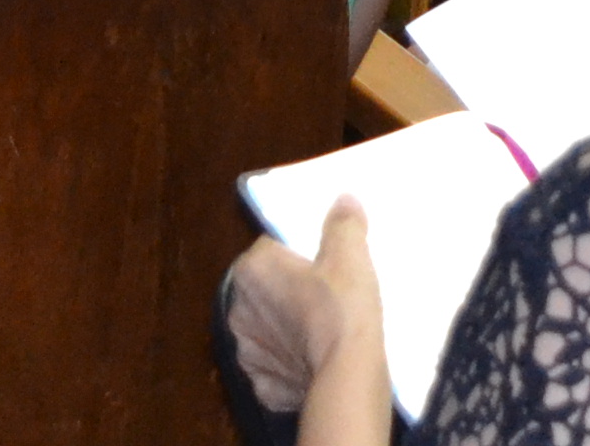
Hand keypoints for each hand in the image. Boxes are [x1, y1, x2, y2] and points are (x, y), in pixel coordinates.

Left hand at [221, 201, 382, 413]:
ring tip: (321, 332)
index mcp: (251, 270)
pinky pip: (276, 370)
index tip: (322, 263)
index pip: (269, 250)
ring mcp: (248, 354)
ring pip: (267, 333)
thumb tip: (343, 202)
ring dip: (285, 332)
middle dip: (287, 292)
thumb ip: (342, 223)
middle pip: (264, 291)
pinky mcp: (263, 388)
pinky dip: (291, 368)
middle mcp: (238, 310)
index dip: (297, 254)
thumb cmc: (341, 308)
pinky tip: (315, 363)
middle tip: (324, 295)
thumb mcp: (350, 254)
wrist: (348, 376)